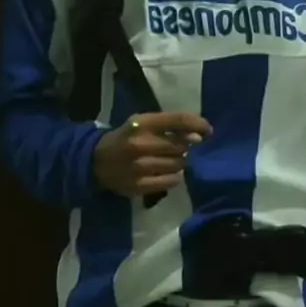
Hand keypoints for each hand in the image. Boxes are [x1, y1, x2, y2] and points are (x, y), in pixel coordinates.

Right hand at [93, 111, 212, 198]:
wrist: (97, 161)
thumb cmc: (127, 137)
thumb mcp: (143, 123)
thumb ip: (169, 125)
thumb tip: (200, 135)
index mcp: (142, 123)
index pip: (179, 120)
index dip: (199, 124)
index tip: (208, 131)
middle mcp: (140, 144)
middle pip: (181, 145)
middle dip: (186, 147)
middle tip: (181, 147)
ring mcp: (139, 167)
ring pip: (178, 165)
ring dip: (180, 162)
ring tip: (170, 159)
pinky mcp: (139, 186)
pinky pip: (170, 181)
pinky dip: (174, 177)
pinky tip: (167, 172)